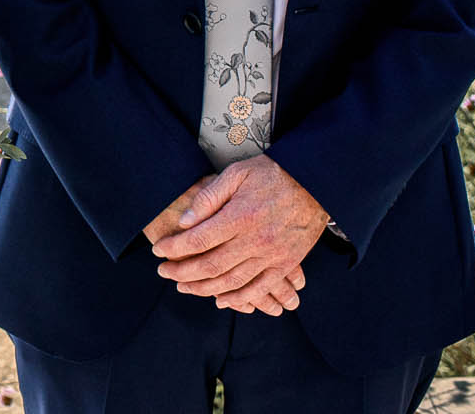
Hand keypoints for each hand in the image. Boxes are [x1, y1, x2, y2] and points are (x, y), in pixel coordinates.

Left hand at [150, 157, 328, 315]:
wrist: (315, 183)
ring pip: (232, 281)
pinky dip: (238, 298)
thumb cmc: (273, 174)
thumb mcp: (236, 173)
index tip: (159, 249)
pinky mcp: (286, 264)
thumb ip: (209, 197)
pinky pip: (259, 288)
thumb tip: (186, 220)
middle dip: (182, 271)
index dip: (175, 248)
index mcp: (240, 216)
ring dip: (203, 288)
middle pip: (211, 266)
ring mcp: (272, 256)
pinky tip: (220, 299)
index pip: (199, 240)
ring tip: (183, 286)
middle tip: (163, 271)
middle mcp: (255, 240)